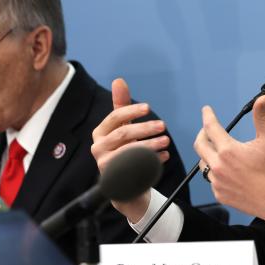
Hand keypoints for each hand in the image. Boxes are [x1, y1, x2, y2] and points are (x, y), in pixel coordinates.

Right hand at [90, 78, 168, 221]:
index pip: (115, 117)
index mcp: (100, 133)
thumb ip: (121, 105)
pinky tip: (164, 156)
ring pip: (130, 151)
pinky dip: (152, 161)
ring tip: (166, 141)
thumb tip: (119, 80)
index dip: (131, 111)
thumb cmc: (123, 149)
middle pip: (123, 134)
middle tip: (163, 125)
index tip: (148, 108)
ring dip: (151, 145)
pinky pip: (136, 167)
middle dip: (145, 128)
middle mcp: (98, 148)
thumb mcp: (122, 127)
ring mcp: (105, 164)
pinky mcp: (116, 178)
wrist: (123, 183)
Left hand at [194, 95, 264, 236]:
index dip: (208, 116)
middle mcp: (218, 167)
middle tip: (209, 129)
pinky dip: (216, 172)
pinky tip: (227, 171)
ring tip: (219, 151)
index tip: (206, 110)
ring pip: (204, 164)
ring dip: (208, 154)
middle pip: (200, 145)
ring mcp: (217, 183)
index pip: (211, 127)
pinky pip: (211, 180)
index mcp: (229, 150)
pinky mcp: (220, 195)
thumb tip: (263, 98)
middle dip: (203, 134)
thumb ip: (262, 117)